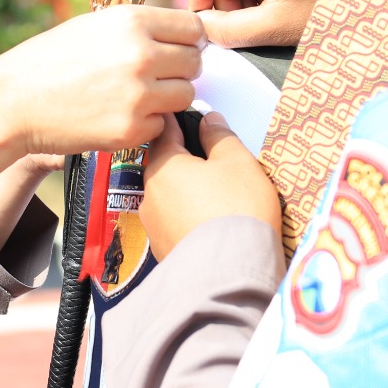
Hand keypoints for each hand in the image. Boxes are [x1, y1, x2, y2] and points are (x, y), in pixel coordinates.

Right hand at [0, 5, 204, 157]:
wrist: (12, 102)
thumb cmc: (49, 61)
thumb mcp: (94, 26)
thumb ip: (138, 28)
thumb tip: (182, 35)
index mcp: (132, 20)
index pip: (193, 28)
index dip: (188, 41)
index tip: (176, 50)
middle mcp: (141, 54)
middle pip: (194, 62)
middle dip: (178, 70)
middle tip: (151, 77)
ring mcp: (139, 94)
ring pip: (185, 95)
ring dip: (166, 98)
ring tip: (133, 96)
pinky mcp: (131, 129)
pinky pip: (161, 125)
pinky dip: (146, 124)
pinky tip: (117, 115)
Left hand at [141, 112, 279, 260]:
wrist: (232, 273)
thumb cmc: (236, 211)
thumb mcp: (237, 161)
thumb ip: (219, 136)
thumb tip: (209, 121)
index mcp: (163, 166)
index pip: (165, 133)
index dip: (178, 121)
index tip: (184, 114)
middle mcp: (150, 195)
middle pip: (166, 167)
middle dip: (186, 161)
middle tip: (213, 161)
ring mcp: (154, 227)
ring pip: (170, 198)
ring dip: (188, 193)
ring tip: (218, 197)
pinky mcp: (163, 251)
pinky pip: (176, 225)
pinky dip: (190, 219)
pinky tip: (211, 223)